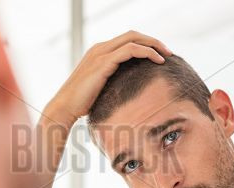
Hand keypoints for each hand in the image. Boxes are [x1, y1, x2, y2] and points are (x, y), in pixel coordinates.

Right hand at [46, 30, 171, 126]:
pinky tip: (158, 61)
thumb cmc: (81, 104)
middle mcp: (99, 48)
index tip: (159, 55)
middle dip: (153, 41)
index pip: (127, 40)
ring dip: (153, 44)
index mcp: (99, 52)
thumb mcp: (99, 89)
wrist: (64, 108)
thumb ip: (112, 83)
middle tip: (168, 52)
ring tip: (167, 55)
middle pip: (132, 34)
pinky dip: (147, 52)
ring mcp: (100, 54)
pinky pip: (130, 50)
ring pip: (133, 38)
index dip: (145, 44)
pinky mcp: (103, 63)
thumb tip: (129, 91)